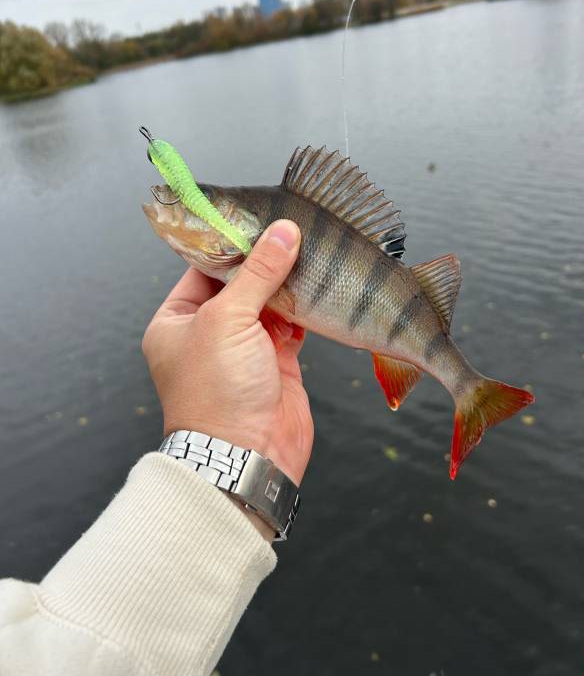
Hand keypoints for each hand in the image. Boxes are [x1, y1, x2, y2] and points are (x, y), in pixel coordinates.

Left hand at [142, 220, 313, 494]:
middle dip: (264, 261)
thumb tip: (283, 231)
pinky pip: (290, 325)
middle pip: (238, 283)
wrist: (247, 457)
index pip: (202, 269)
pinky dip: (302, 308)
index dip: (229, 244)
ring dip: (287, 283)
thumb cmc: (218, 390)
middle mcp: (207, 332)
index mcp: (176, 321)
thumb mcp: (228, 320)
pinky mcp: (275, 363)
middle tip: (290, 230)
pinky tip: (315, 287)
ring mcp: (242, 349)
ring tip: (308, 252)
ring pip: (267, 302)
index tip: (258, 218)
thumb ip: (258, 273)